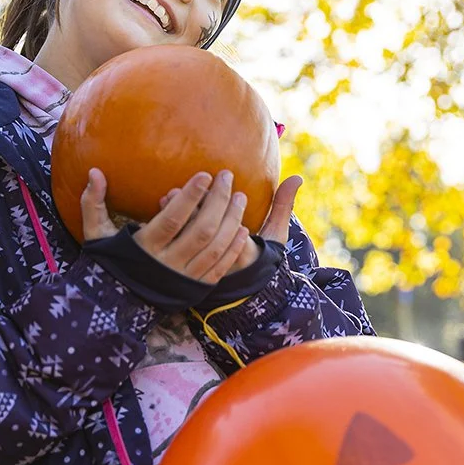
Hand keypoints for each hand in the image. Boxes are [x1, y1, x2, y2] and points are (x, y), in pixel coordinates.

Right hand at [80, 168, 248, 284]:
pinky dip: (233, 248)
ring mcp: (184, 278)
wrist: (119, 305)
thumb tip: (93, 171)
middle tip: (227, 177)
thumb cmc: (109, 262)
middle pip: (200, 230)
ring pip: (215, 248)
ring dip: (231, 221)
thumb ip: (93, 202)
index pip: (173, 219)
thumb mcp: (95, 234)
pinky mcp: (196, 289)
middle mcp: (168, 264)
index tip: (205, 175)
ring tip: (240, 197)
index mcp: (144, 247)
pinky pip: (220, 268)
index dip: (190, 197)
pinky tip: (243, 229)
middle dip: (218, 201)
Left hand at [158, 174, 303, 273]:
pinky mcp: (176, 260)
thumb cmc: (255, 254)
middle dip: (208, 205)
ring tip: (181, 189)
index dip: (232, 216)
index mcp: (243, 257)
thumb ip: (283, 206)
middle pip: (209, 235)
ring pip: (187, 238)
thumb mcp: (273, 235)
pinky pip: (172, 239)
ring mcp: (194, 264)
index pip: (237, 239)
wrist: (231, 286)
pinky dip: (168, 218)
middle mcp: (216, 263)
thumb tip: (297, 178)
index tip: (239, 194)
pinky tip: (166, 200)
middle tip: (209, 179)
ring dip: (184, 210)